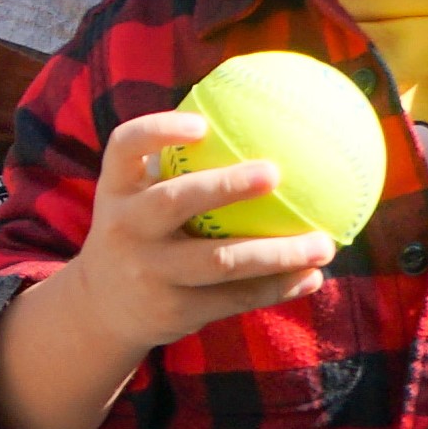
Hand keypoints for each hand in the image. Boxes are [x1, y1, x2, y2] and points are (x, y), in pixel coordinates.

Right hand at [66, 110, 332, 348]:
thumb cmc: (141, 233)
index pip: (125, 146)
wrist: (103, 309)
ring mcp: (149, 272)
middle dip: (224, 186)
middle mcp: (126, 227)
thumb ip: (176, 165)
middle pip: (173, 201)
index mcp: (117, 189)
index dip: (159, 131)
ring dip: (277, 253)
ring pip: (219, 261)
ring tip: (324, 244)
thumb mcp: (137, 198)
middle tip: (275, 172)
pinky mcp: (174, 310)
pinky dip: (277, 287)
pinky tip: (312, 277)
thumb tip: (257, 118)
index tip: (203, 124)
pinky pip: (234, 297)